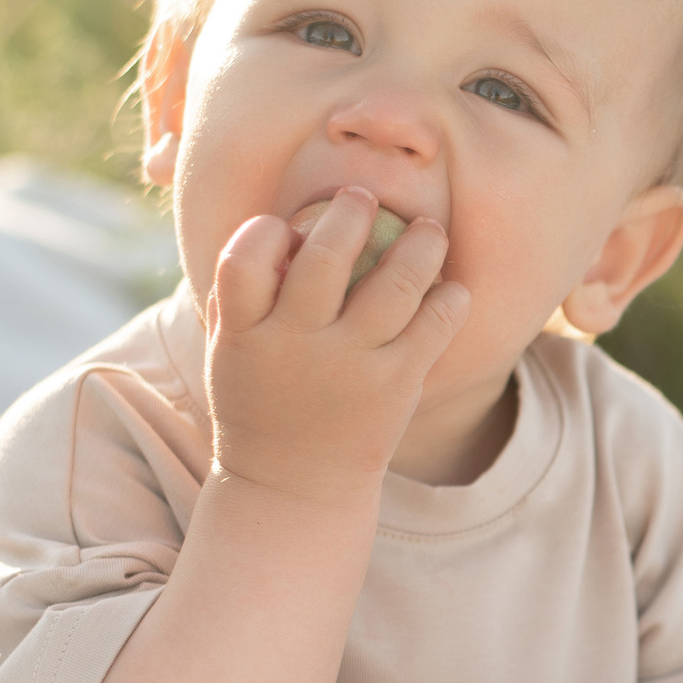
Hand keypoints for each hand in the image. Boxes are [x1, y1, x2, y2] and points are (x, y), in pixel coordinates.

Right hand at [204, 187, 469, 507]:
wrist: (295, 485)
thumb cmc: (263, 404)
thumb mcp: (231, 353)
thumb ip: (243, 295)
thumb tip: (280, 228)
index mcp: (245, 334)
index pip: (244, 258)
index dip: (266, 230)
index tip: (288, 226)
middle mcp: (297, 344)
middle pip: (326, 256)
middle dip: (352, 212)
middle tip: (364, 197)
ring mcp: (351, 364)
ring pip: (393, 283)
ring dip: (419, 244)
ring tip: (427, 230)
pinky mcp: (397, 383)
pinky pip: (434, 325)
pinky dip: (448, 297)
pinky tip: (450, 287)